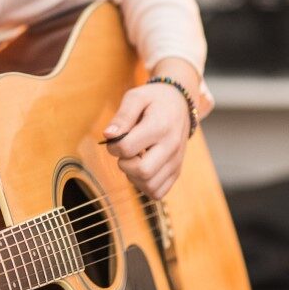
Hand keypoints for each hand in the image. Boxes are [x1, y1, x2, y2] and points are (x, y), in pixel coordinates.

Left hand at [102, 79, 191, 199]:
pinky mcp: (176, 171)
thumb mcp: (135, 97)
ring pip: (150, 186)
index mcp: (160, 127)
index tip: (115, 138)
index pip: (127, 148)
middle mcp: (171, 147)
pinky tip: (141, 169)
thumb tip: (108, 136)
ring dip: (133, 177)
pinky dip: (144, 185)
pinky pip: (158, 192)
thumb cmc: (153, 100)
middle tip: (125, 151)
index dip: (113, 146)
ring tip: (134, 159)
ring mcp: (176, 162)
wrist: (180, 103)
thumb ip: (122, 116)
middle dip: (124, 164)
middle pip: (142, 171)